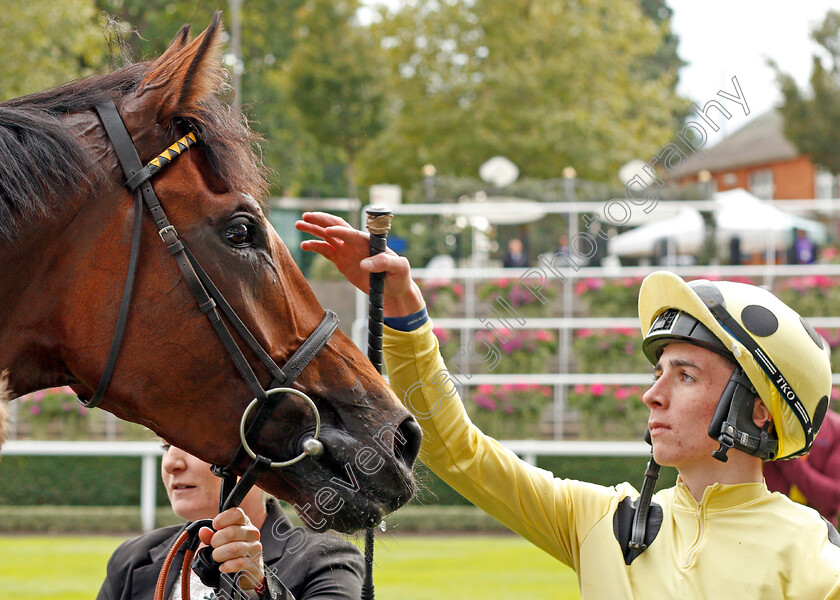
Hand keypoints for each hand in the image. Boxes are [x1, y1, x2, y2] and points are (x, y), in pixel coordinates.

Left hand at [198, 507, 263, 589]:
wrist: (245, 570)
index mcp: (244, 522)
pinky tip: (223, 567)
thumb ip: (210, 535)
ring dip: (220, 554)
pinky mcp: (255, 562)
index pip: (237, 513)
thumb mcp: (220, 540)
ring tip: (217, 557)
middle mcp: (252, 532)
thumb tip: (203, 531)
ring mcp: (255, 547)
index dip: (223, 519)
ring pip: (234, 548)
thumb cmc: (231, 550)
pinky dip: (227, 566)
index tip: (215, 526)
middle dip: (216, 541)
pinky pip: (239, 563)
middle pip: (231, 532)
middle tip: (214, 547)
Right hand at [295, 212, 424, 317]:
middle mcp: (356, 242)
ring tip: (298, 224)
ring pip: (327, 236)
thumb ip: (385, 263)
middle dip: (321, 221)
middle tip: (306, 216)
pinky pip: (325, 251)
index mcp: (369, 241)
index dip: (340, 231)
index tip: (329, 231)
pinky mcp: (341, 260)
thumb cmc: (399, 275)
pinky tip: (305, 245)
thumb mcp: (399, 268)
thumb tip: (364, 264)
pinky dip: (315, 246)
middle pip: (336, 226)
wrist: (393, 290)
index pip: (352, 233)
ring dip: (313, 229)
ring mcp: (347, 250)